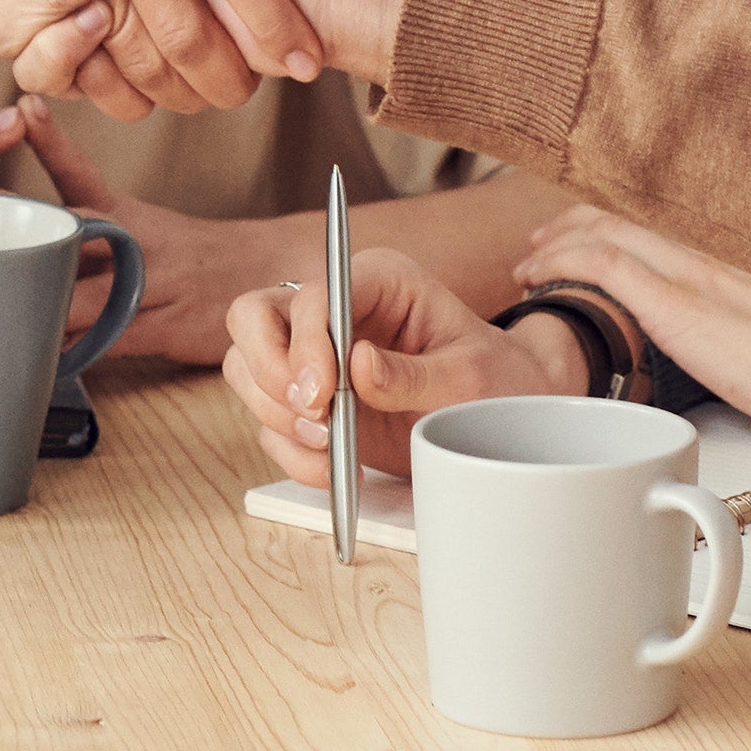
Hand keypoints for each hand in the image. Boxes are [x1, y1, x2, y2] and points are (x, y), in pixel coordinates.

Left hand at [14, 120, 262, 364]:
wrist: (270, 273)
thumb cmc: (191, 257)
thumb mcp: (145, 228)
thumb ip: (89, 234)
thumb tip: (21, 243)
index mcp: (126, 215)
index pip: (80, 174)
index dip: (50, 141)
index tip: (25, 108)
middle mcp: (136, 243)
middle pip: (71, 238)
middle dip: (24, 247)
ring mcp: (151, 285)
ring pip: (82, 297)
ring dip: (38, 310)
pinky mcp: (165, 327)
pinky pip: (108, 342)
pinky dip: (72, 353)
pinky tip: (39, 362)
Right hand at [221, 250, 575, 480]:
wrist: (504, 420)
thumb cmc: (496, 383)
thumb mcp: (470, 378)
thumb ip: (415, 374)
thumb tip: (357, 366)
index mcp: (377, 281)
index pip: (313, 295)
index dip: (306, 342)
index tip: (322, 395)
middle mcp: (335, 311)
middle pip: (252, 318)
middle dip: (269, 372)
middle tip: (312, 416)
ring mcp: (314, 356)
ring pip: (246, 369)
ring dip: (276, 414)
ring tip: (332, 446)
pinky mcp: (309, 402)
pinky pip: (269, 424)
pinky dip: (292, 453)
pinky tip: (335, 468)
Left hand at [509, 202, 750, 451]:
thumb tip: (744, 362)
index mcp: (732, 267)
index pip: (657, 230)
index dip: (611, 227)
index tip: (580, 239)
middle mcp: (709, 259)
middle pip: (622, 220)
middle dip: (571, 227)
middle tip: (539, 246)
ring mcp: (692, 277)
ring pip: (605, 233)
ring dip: (556, 243)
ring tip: (527, 264)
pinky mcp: (679, 306)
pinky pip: (605, 264)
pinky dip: (565, 262)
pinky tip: (541, 275)